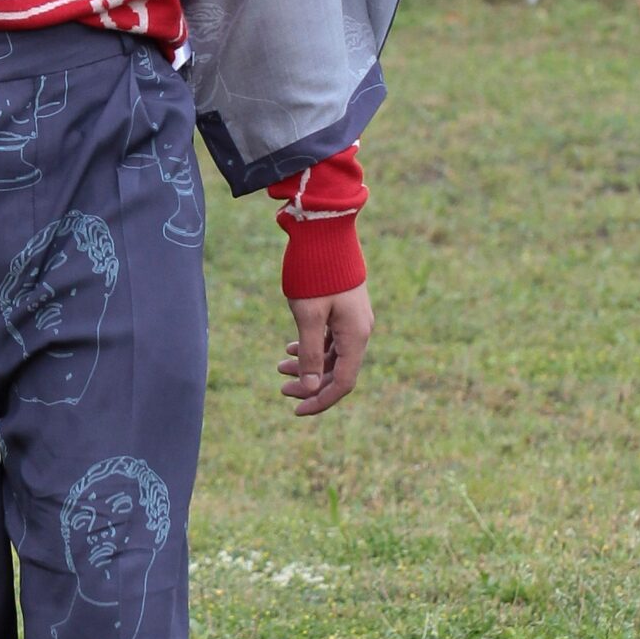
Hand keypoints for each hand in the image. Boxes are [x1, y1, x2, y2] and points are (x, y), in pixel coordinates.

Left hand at [280, 282, 373, 417]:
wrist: (324, 228)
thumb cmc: (314, 271)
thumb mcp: (307, 315)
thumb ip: (311, 354)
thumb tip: (311, 388)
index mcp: (355, 335)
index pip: (343, 383)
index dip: (320, 400)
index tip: (295, 410)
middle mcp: (360, 329)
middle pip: (338, 371)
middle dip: (310, 384)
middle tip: (281, 390)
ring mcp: (353, 318)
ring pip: (333, 354)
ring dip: (309, 364)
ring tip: (279, 367)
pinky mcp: (344, 307)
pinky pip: (331, 337)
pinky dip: (313, 346)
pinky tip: (292, 347)